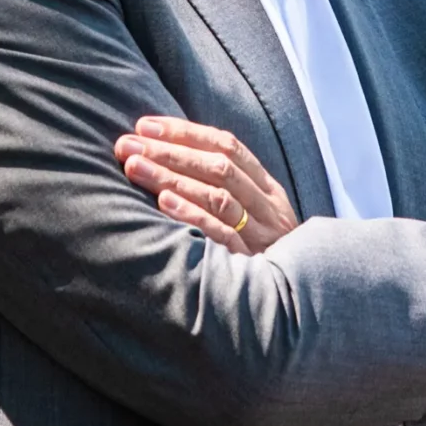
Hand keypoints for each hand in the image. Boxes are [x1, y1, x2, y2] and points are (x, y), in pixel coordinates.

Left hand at [114, 117, 298, 254]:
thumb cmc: (265, 251)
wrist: (297, 300)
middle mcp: (267, 206)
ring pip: (217, 196)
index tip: (145, 126)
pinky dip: (192, 215)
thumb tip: (171, 155)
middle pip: (218, 167)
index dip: (186, 132)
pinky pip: (221, 234)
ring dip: (172, 177)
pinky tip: (163, 203)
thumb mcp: (258, 213)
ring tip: (134, 167)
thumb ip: (228, 186)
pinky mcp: (250, 262)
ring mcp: (260, 234)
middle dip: (170, 151)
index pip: (227, 146)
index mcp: (267, 188)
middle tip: (128, 144)